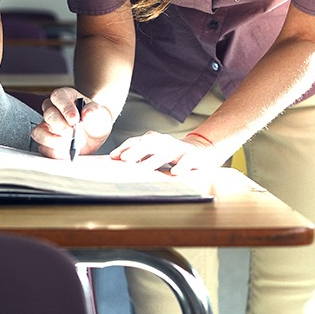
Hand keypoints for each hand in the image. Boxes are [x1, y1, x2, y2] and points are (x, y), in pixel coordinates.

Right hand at [31, 87, 113, 158]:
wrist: (95, 132)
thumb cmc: (94, 118)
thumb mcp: (99, 112)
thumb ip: (94, 111)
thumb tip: (86, 113)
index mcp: (64, 97)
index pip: (58, 97)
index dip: (65, 108)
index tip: (75, 119)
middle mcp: (52, 109)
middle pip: (49, 115)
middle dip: (62, 127)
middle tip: (73, 134)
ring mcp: (46, 126)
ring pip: (39, 132)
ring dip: (54, 141)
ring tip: (69, 145)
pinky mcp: (46, 142)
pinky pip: (43, 148)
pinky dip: (54, 152)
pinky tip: (66, 152)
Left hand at [110, 131, 226, 174]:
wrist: (201, 151)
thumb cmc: (172, 154)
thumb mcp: (155, 153)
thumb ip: (139, 156)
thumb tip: (118, 162)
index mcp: (153, 140)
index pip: (136, 141)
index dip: (125, 148)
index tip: (113, 156)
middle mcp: (164, 142)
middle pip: (148, 144)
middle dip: (136, 151)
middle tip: (124, 159)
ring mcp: (178, 148)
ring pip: (165, 152)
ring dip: (154, 160)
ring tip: (143, 168)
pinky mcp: (193, 156)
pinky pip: (187, 161)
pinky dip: (181, 166)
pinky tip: (174, 173)